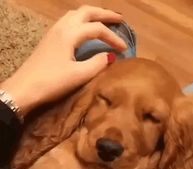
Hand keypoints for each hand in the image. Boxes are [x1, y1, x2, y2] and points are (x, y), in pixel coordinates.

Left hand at [1, 6, 126, 115]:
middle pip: (86, 12)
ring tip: (103, 21)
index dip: (113, 38)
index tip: (125, 49)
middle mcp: (61, 27)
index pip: (97, 29)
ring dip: (91, 15)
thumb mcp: (78, 75)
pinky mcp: (49, 39)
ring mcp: (53, 32)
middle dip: (104, 14)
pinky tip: (83, 30)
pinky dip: (81, 21)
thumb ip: (97, 64)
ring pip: (75, 15)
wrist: (25, 89)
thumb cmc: (52, 82)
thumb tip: (110, 56)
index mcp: (70, 34)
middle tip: (119, 20)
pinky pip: (68, 22)